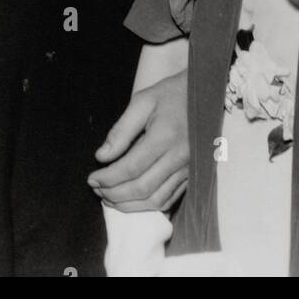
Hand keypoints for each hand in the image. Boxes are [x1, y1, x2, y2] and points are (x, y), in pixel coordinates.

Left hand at [89, 69, 188, 211]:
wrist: (207, 93)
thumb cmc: (172, 94)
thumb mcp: (143, 102)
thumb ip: (121, 130)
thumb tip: (102, 157)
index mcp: (165, 137)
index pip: (130, 168)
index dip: (107, 178)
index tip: (91, 179)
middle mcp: (179, 157)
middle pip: (142, 188)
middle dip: (114, 194)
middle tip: (97, 190)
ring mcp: (189, 168)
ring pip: (156, 200)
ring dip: (129, 205)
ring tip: (110, 198)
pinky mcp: (193, 173)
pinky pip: (170, 199)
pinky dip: (148, 205)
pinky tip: (133, 200)